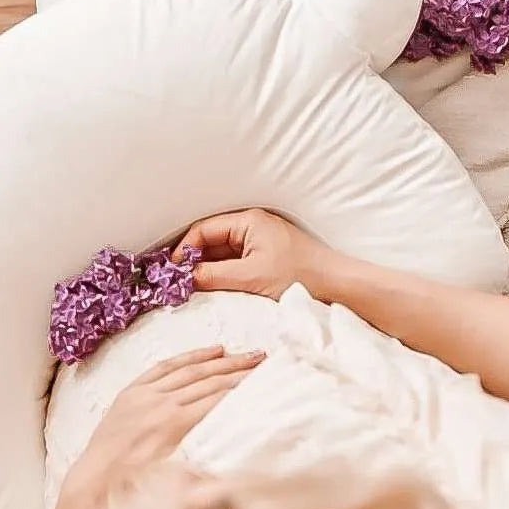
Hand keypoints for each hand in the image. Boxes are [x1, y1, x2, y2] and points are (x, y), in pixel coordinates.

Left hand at [54, 345, 263, 508]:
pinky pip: (165, 366)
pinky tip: (211, 351)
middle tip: (265, 360)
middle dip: (240, 369)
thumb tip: (240, 477)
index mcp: (175, 425)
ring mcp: (146, 394)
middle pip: (210, 380)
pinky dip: (189, 357)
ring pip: (191, 370)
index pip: (219, 398)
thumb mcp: (174, 482)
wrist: (94, 482)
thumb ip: (206, 475)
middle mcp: (162, 403)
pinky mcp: (133, 391)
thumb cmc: (135, 489)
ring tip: (246, 353)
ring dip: (221, 360)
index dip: (244, 387)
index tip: (267, 379)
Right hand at [173, 209, 333, 299]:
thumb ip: (212, 276)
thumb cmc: (298, 276)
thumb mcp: (249, 277)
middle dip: (192, 259)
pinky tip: (212, 287)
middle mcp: (251, 225)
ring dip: (206, 268)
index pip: (202, 230)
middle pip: (210, 239)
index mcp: (247, 221)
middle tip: (177, 282)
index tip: (172, 272)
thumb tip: (184, 279)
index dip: (183, 250)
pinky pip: (234, 260)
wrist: (337, 285)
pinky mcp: (265, 255)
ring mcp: (259, 240)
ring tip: (191, 287)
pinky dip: (221, 272)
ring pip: (221, 252)